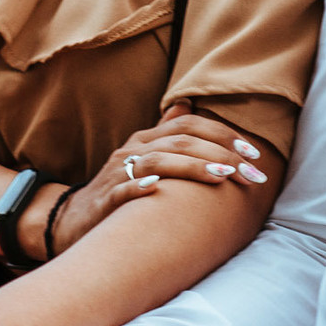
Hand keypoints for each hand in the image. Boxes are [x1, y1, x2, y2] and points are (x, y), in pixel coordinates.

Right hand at [43, 105, 274, 258]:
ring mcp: (116, 174)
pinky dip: (139, 187)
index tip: (253, 152)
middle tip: (251, 171)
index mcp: (145, 139)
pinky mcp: (103, 201)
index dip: (223, 135)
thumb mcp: (142, 157)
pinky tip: (158, 190)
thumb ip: (165, 133)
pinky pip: (122, 190)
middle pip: (180, 142)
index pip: (189, 126)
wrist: (72, 220)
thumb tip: (187, 105)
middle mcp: (131, 151)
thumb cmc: (117, 190)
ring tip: (223, 177)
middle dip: (220, 155)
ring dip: (192, 168)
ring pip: (157, 162)